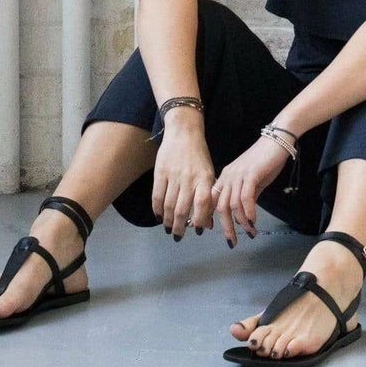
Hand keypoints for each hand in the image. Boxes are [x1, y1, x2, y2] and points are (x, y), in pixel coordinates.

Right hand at [151, 116, 215, 237]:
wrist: (184, 131)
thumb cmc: (199, 156)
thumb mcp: (208, 173)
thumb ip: (208, 197)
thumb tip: (206, 225)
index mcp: (205, 178)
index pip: (203, 204)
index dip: (199, 220)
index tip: (196, 231)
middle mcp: (189, 178)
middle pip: (182, 209)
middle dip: (179, 226)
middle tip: (178, 235)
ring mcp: (173, 174)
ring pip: (168, 205)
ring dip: (167, 220)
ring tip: (168, 227)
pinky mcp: (160, 171)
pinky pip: (157, 195)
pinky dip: (157, 209)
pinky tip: (158, 215)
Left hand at [212, 136, 289, 246]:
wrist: (276, 141)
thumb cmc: (265, 161)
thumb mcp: (253, 182)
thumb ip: (246, 197)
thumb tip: (244, 216)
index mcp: (226, 177)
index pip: (211, 200)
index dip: (210, 217)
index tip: (212, 232)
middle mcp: (228, 176)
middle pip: (220, 206)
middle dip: (225, 227)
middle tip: (232, 242)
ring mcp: (238, 174)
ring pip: (233, 204)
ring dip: (241, 222)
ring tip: (250, 232)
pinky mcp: (251, 174)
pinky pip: (246, 196)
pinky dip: (248, 211)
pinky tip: (253, 220)